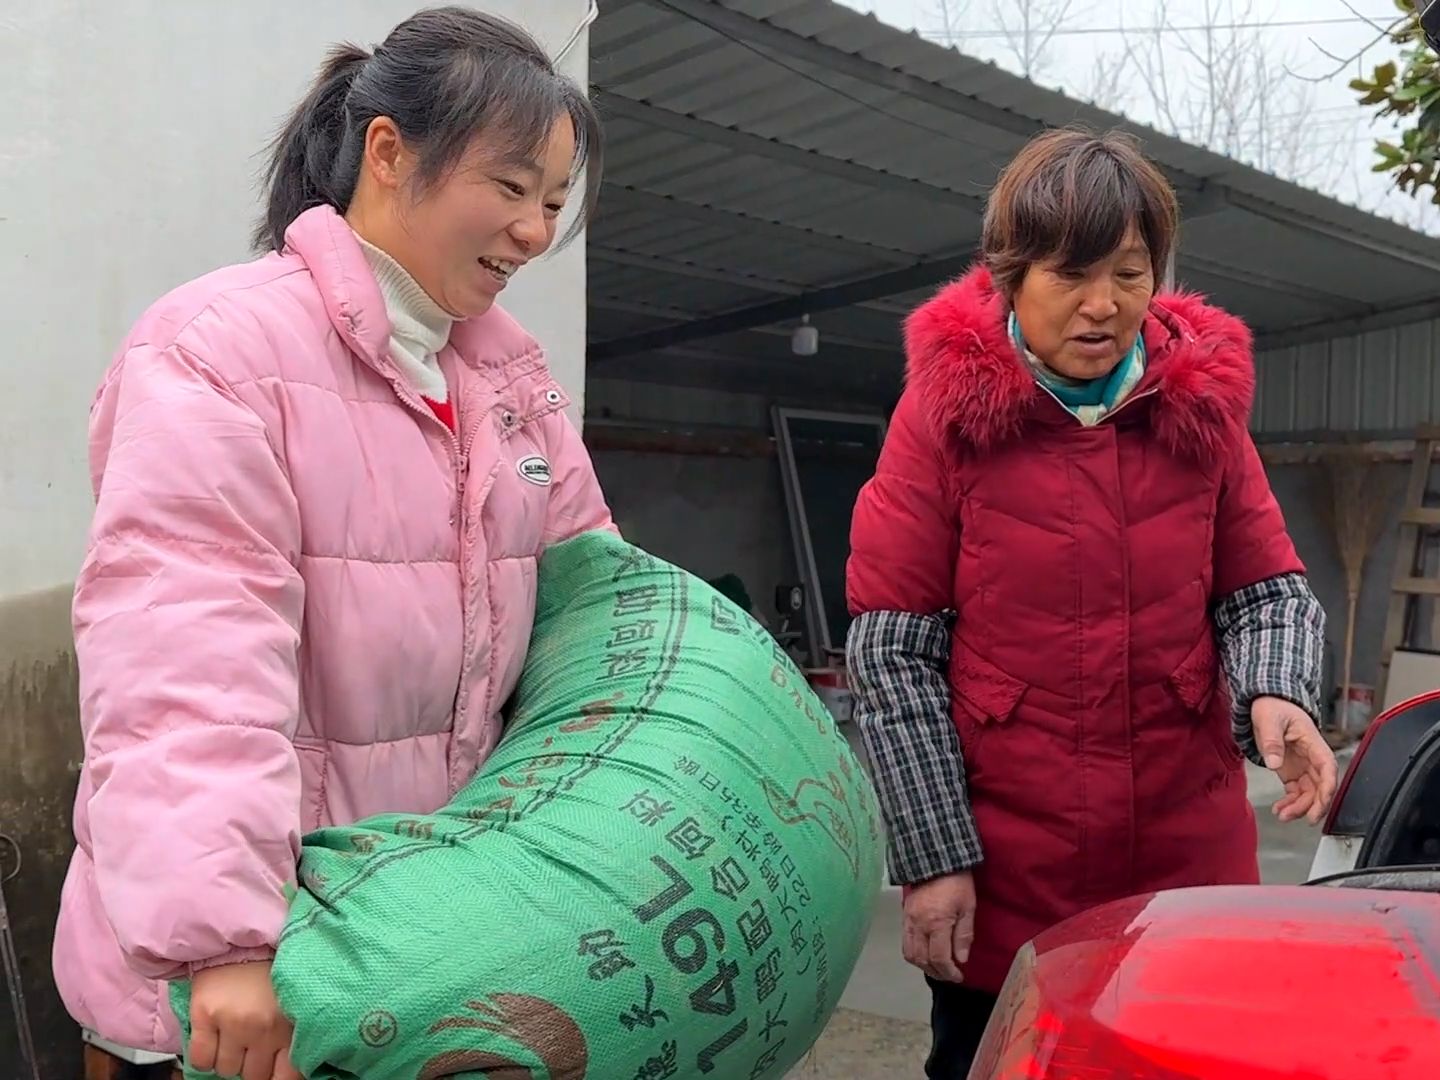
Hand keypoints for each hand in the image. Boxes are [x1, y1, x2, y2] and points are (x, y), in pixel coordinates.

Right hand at [188, 961, 299, 1079]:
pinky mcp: (205, 1016)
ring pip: (226, 1070)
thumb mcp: (291, 1004)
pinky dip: (205, 1057)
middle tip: (251, 1046)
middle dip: (252, 1065)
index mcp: (290, 1024)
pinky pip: (201, 1060)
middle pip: (254, 1075)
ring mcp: (232, 1022)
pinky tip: (212, 1040)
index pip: (286, 1076)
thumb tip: (284, 1071)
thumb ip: (291, 1036)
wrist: (242, 939)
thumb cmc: (269, 972)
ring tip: (232, 1037)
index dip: (276, 1077)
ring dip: (228, 1059)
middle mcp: (263, 1029)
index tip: (271, 1071)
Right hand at [902, 871, 975, 982]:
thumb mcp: (968, 907)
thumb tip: (961, 959)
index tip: (959, 976)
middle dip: (936, 972)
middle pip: (922, 960)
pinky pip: (905, 942)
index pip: (939, 958)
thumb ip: (963, 935)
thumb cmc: (957, 883)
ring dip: (923, 965)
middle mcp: (919, 925)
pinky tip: (926, 953)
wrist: (936, 859)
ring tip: (937, 967)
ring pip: (910, 953)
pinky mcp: (904, 915)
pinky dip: (914, 953)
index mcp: (937, 923)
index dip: (949, 972)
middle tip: (949, 975)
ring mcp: (909, 920)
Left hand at [1251, 696, 1338, 825]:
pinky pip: (1297, 792)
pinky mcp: (1292, 772)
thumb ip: (1272, 741)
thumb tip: (1274, 763)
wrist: (1267, 703)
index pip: (1328, 769)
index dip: (1328, 788)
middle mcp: (1312, 758)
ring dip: (1300, 807)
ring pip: (1310, 793)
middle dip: (1313, 805)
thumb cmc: (1273, 707)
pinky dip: (1290, 803)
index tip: (1321, 804)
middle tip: (1301, 818)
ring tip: (1282, 815)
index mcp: (1314, 744)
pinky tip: (1280, 809)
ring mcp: (1303, 766)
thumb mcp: (1269, 719)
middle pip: (1321, 786)